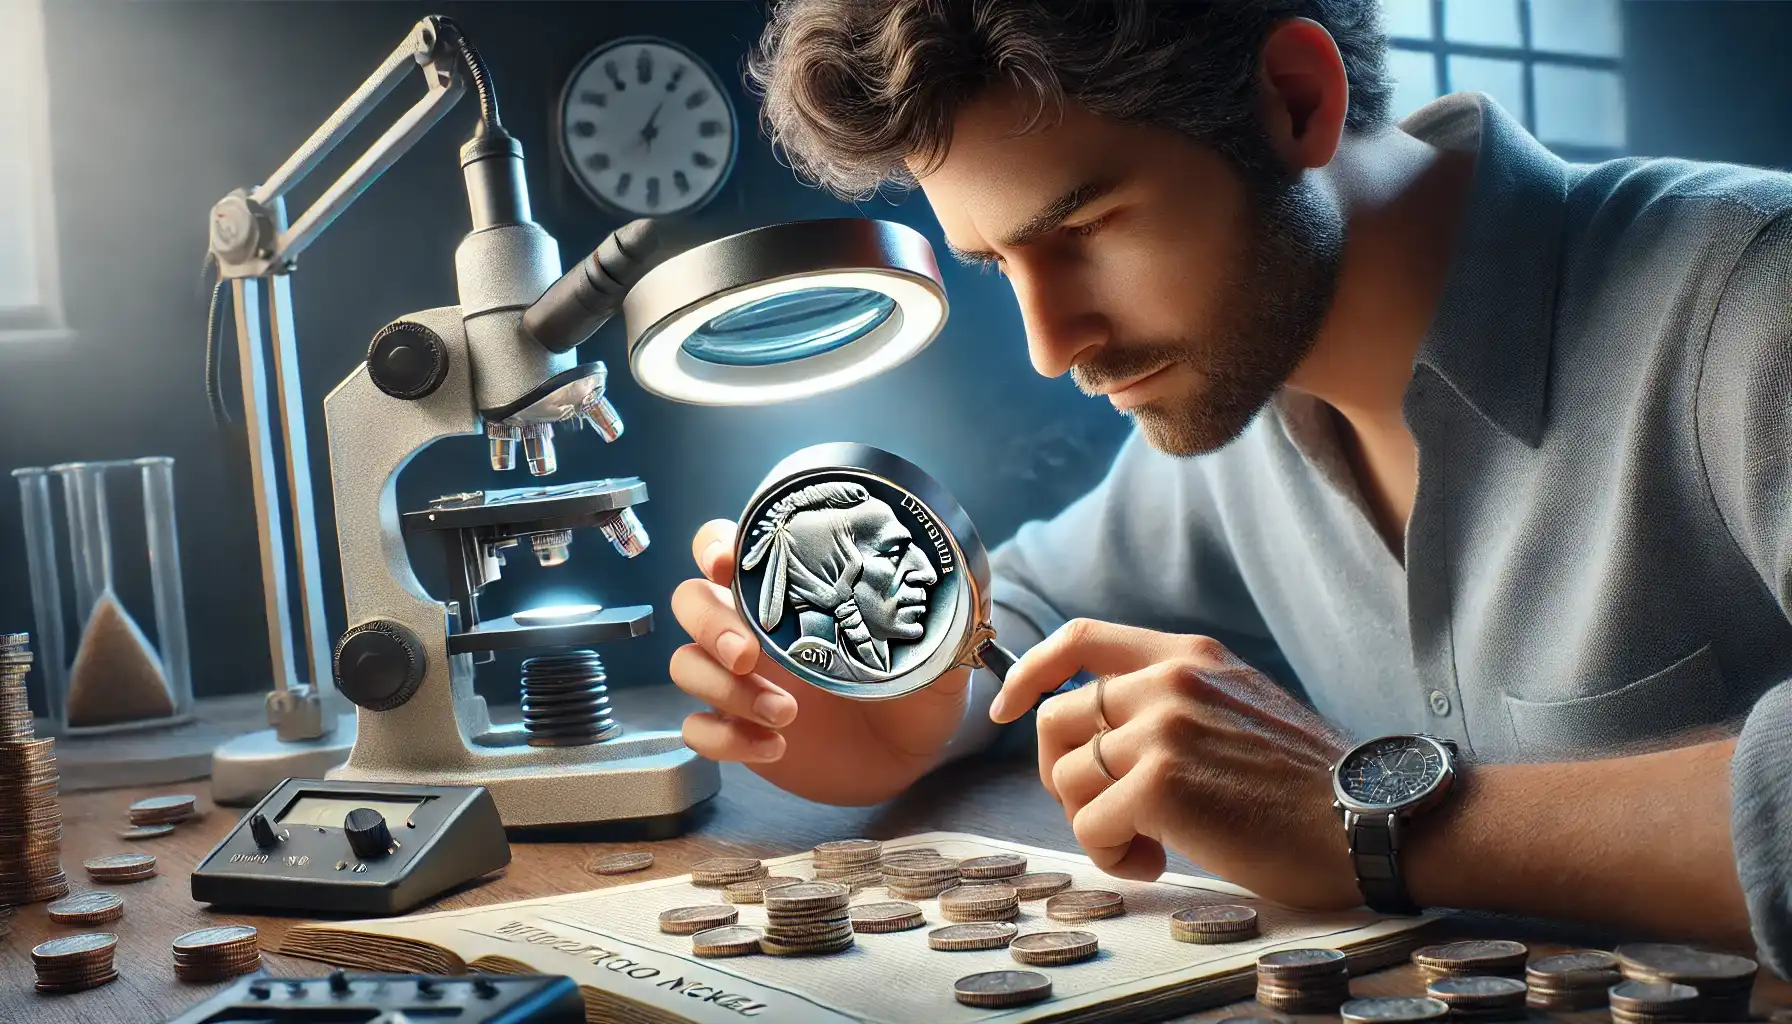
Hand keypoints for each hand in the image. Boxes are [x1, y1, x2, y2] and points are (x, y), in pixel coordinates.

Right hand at [669, 519, 970, 805]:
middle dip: (710, 624)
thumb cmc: (918, 688)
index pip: (726, 547)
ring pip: (685, 666)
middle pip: (689, 602)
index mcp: (793, 592)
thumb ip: (941, 607)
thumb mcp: (938, 643)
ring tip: (785, 715)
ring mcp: (738, 679)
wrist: (911, 756)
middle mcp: (754, 627)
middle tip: (749, 654)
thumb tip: (963, 567)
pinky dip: (725, 739)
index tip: (727, 563)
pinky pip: (698, 730)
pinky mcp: (737, 728)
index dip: (715, 547)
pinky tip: (773, 748)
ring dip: (724, 689)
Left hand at [989, 619, 1359, 909]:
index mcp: (1188, 655)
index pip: (1080, 639)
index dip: (1029, 673)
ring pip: (1065, 776)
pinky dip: (1110, 855)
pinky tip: (1153, 863)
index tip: (1006, 710)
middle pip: (1056, 720)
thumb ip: (1172, 702)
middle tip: (1106, 814)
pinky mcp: (1160, 785)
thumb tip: (1099, 736)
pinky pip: (1089, 825)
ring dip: (1091, 824)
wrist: (1370, 820)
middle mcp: (1169, 680)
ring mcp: (1162, 728)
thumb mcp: (1239, 707)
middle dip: (1063, 777)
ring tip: (1144, 846)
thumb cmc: (1307, 784)